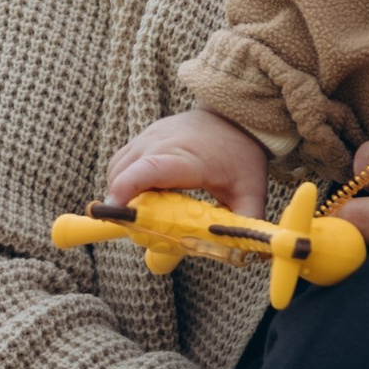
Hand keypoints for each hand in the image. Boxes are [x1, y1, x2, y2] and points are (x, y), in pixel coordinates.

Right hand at [106, 110, 267, 217]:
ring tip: (145, 211)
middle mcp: (162, 142)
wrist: (236, 116)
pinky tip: (144, 194)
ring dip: (122, 193)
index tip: (117, 214)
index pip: (148, 170)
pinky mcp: (144, 136)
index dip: (126, 191)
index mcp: (188, 158)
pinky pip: (121, 162)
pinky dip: (123, 181)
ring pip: (117, 169)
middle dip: (124, 204)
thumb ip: (245, 223)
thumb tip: (239, 253)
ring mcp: (150, 136)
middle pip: (124, 175)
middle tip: (141, 227)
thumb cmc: (242, 154)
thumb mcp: (251, 191)